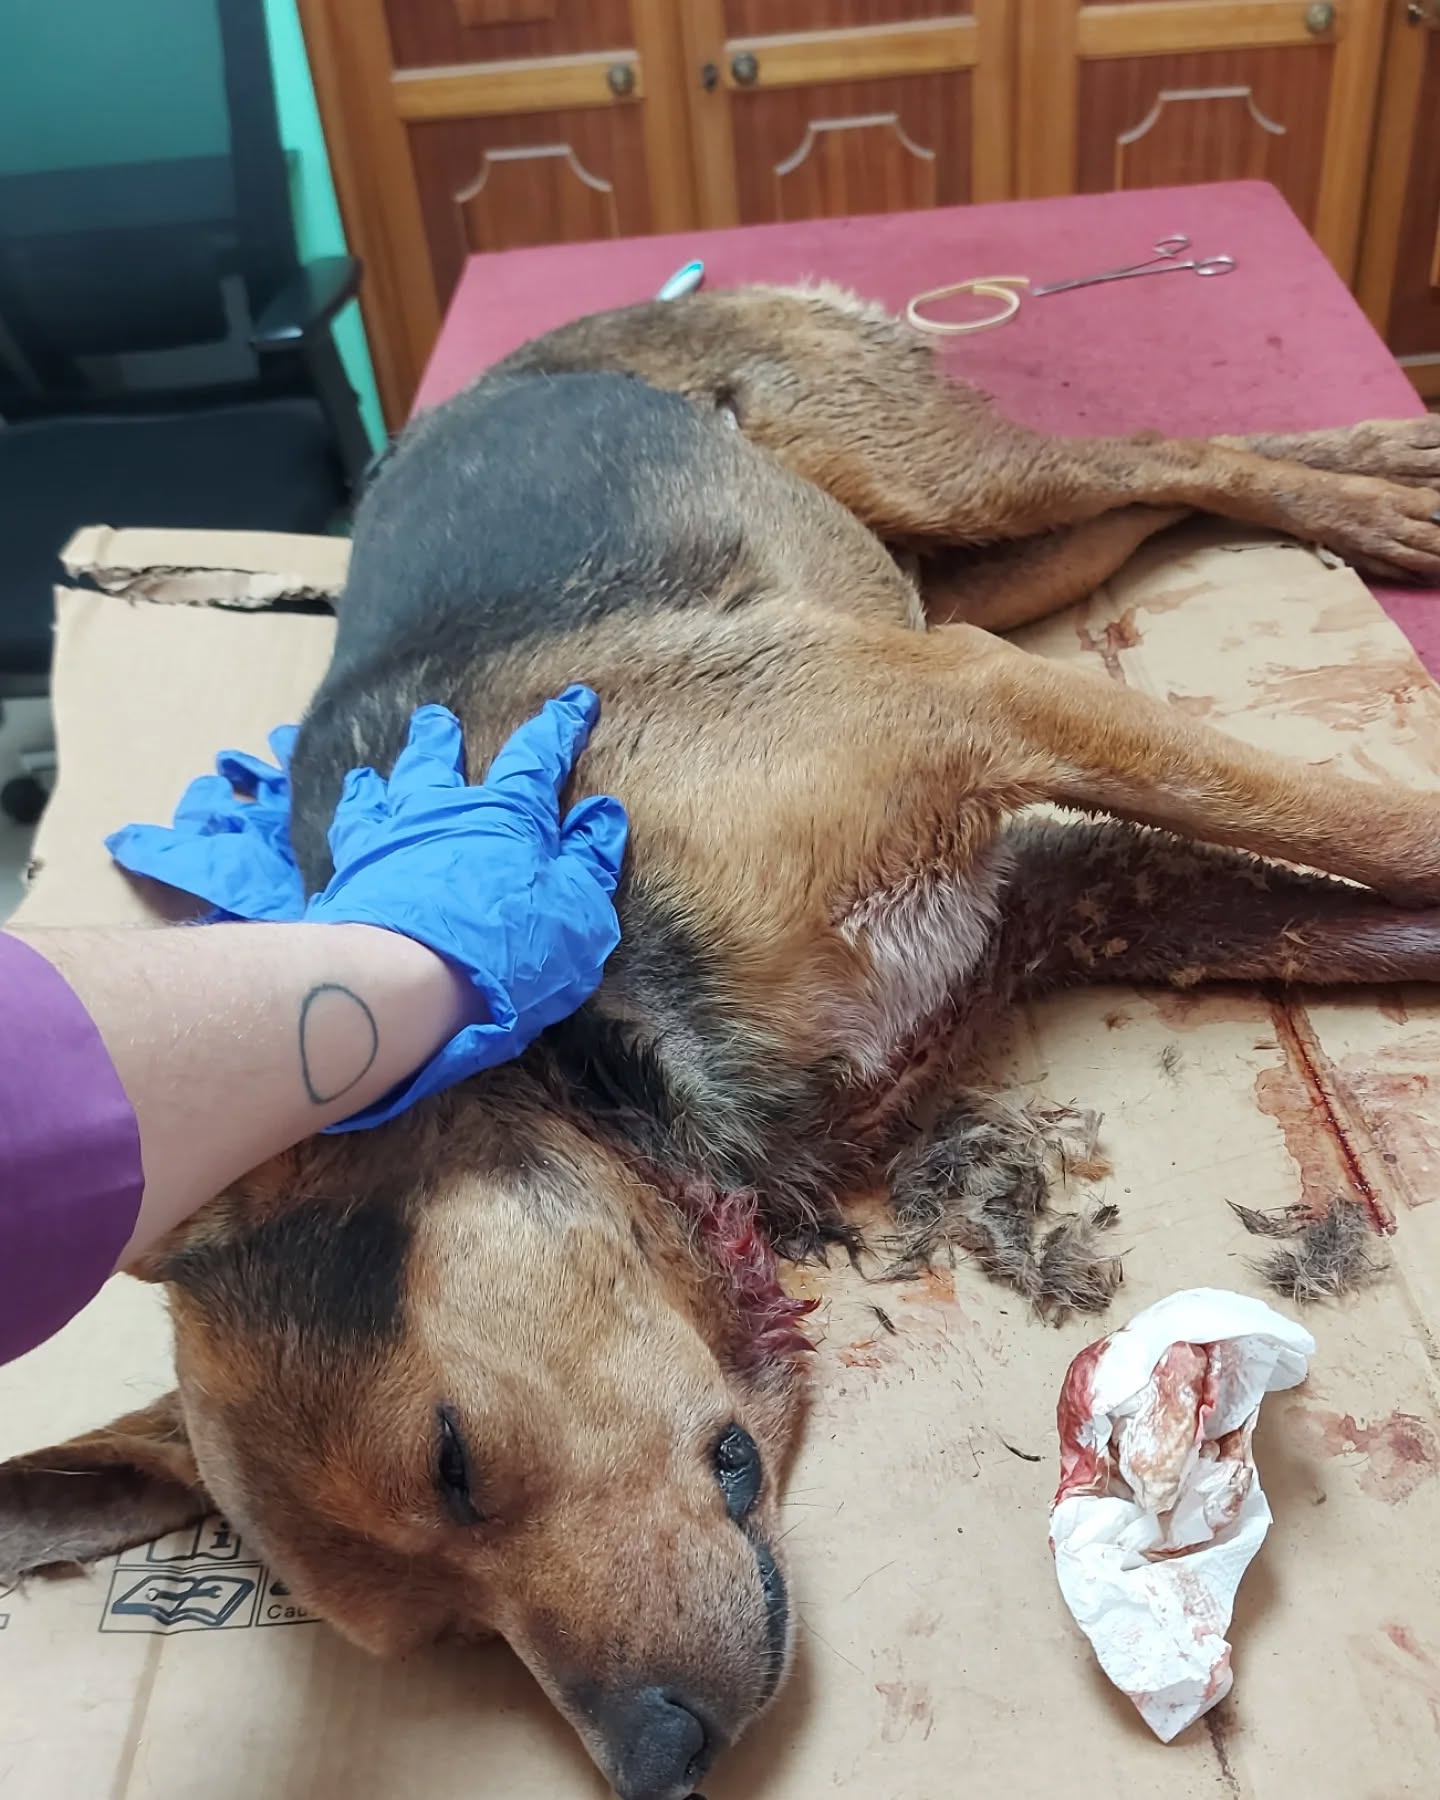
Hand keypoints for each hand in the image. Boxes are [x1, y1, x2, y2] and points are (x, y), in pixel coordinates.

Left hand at [107, 690, 627, 1127]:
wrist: (409, 978)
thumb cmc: (509, 950)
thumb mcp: (577, 912)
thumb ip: (589, 860)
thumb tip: (603, 812)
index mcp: (510, 817)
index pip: (539, 760)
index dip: (560, 729)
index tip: (574, 701)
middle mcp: (446, 812)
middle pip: (442, 762)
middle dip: (443, 739)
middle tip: (437, 718)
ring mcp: (393, 837)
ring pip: (388, 789)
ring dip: (385, 776)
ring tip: (373, 771)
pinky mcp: (352, 871)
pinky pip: (346, 830)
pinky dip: (346, 814)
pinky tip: (336, 812)